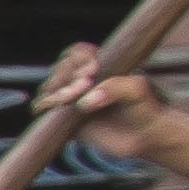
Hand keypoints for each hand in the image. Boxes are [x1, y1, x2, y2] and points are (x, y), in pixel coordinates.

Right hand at [26, 42, 165, 150]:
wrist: (146, 136)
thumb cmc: (145, 107)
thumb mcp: (136, 89)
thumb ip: (114, 88)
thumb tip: (84, 102)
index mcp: (97, 68)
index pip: (75, 53)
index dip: (79, 57)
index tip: (94, 67)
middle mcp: (80, 82)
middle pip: (60, 69)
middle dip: (70, 74)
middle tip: (87, 82)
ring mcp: (71, 101)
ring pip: (49, 87)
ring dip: (59, 89)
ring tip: (76, 95)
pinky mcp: (63, 120)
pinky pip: (42, 109)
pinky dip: (46, 104)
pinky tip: (62, 105)